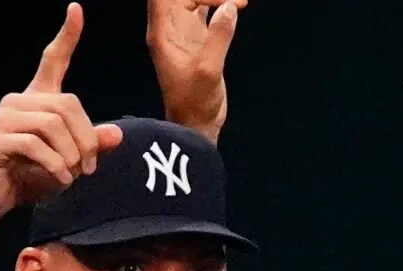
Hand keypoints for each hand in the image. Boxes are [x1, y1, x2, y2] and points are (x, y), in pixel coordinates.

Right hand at [0, 3, 123, 242]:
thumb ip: (89, 147)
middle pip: (67, 105)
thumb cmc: (28, 179)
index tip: (76, 9)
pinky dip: (54, 165)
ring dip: (70, 155)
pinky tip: (59, 179)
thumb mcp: (68, 163)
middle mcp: (17, 103)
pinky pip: (34, 145)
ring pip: (52, 125)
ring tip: (72, 175)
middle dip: (85, 139)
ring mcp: (2, 119)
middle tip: (89, 167)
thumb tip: (117, 135)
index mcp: (35, 101)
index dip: (66, 37)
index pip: (52, 61)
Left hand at [147, 0, 246, 143]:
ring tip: (240, 1)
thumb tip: (230, 6)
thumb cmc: (194, 103)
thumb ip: (219, 36)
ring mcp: (184, 32)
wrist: (196, 125)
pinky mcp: (198, 39)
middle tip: (235, 1)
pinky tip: (238, 4)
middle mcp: (170, 28)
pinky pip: (207, 11)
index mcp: (162, 33)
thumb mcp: (208, 69)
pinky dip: (220, 4)